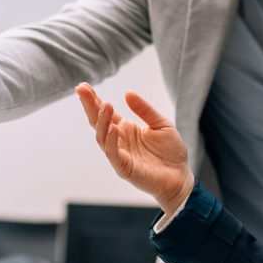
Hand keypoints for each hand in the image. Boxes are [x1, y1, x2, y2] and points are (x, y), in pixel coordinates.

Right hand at [76, 83, 194, 214]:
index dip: (94, 100)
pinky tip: (112, 128)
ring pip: (102, 137)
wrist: (181, 177)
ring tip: (106, 104)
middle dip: (89, 105)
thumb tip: (127, 93)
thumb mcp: (161, 124)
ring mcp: (119, 154)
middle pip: (98, 122)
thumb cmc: (171, 152)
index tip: (83, 86)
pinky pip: (113, 154)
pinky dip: (111, 141)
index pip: (105, 113)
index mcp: (125, 129)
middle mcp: (118, 141)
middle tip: (81, 89)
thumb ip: (145, 110)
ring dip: (102, 121)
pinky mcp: (124, 168)